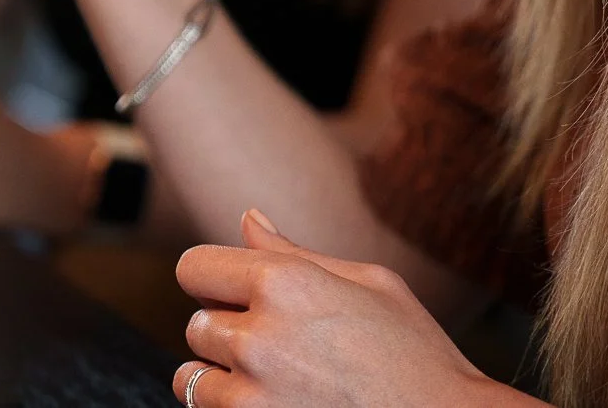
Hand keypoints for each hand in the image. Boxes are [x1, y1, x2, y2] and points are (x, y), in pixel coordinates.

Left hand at [173, 211, 544, 407]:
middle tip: (278, 345)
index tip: (232, 293)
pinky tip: (278, 404)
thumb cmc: (414, 354)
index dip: (212, 278)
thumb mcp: (368, 282)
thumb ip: (294, 252)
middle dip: (227, 330)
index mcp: (285, 282)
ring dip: (224, 378)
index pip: (194, 267)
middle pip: (196, 325)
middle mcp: (259, 338)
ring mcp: (252, 398)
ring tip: (276, 381)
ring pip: (193, 380)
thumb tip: (247, 218)